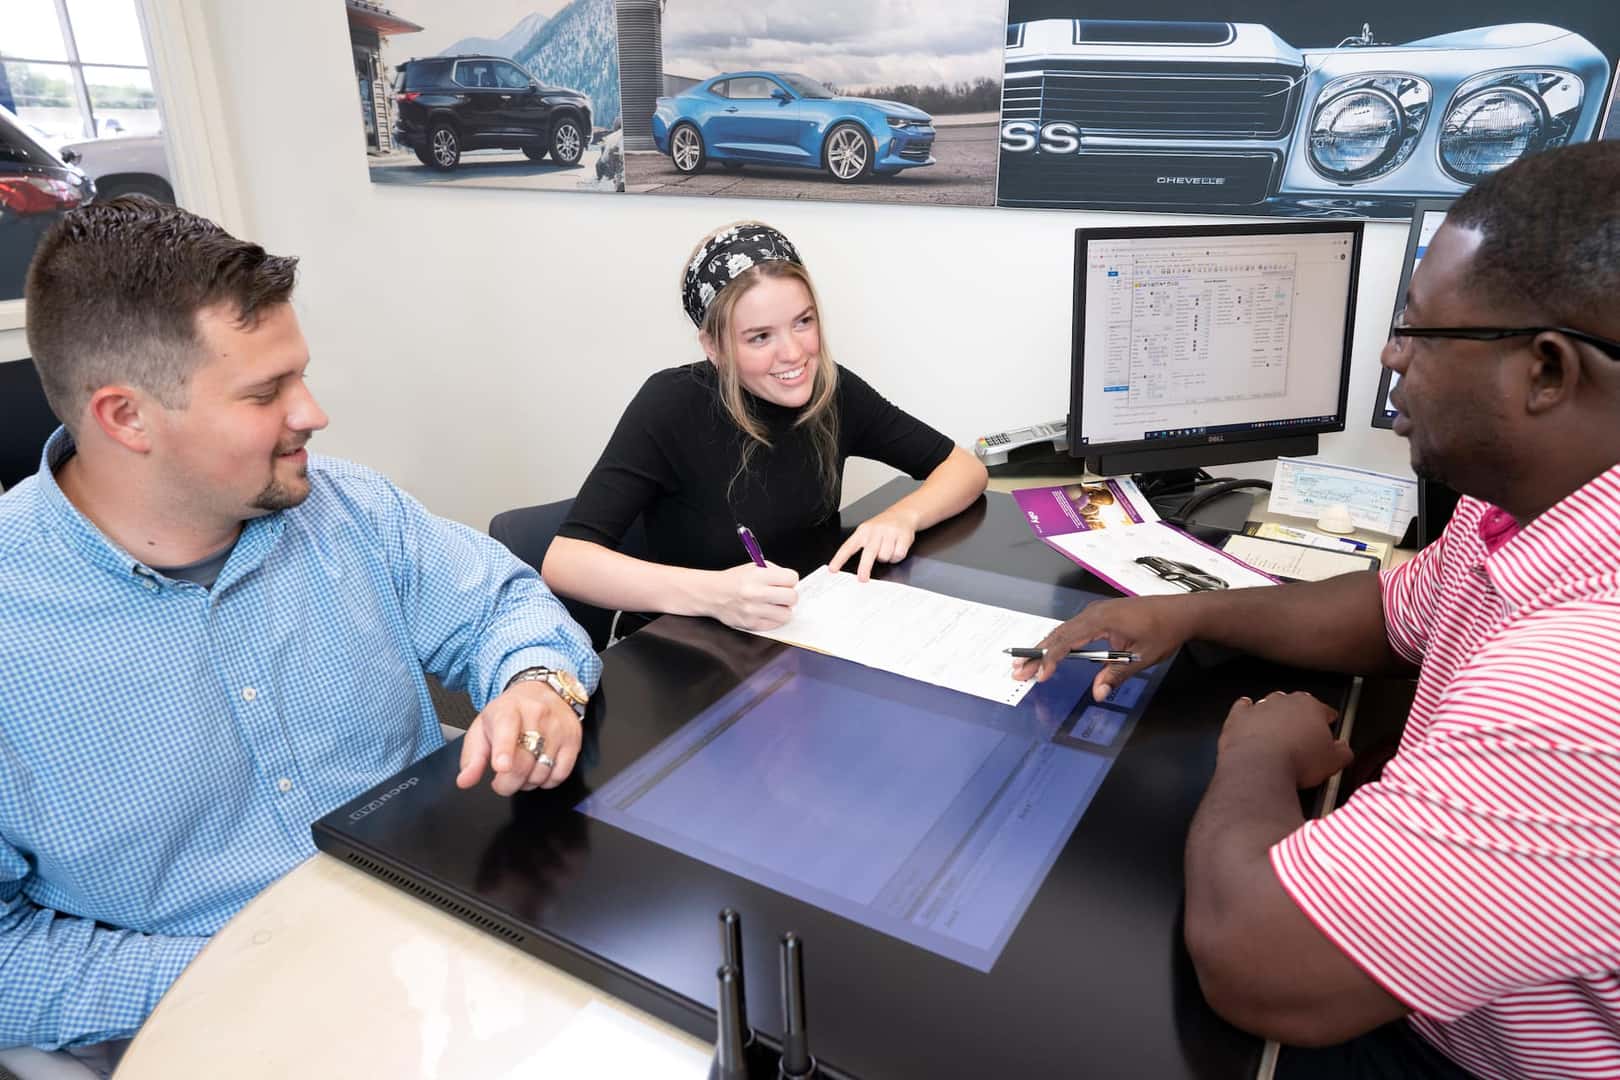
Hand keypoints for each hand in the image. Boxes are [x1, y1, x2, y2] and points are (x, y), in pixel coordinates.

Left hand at [457, 680, 583, 795]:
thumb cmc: (508, 714)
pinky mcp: (573, 739)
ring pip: (542, 772)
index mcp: (508, 711)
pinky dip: (547, 781)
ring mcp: (557, 728)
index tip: (501, 765)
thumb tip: (464, 781)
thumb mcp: (482, 729)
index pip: (507, 731)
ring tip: (522, 770)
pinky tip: (539, 769)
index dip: (504, 751)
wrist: (541, 691)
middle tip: (502, 782)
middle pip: (524, 763)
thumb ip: (472, 758)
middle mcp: (536, 716)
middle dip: (508, 784)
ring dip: (528, 782)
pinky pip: (561, 774)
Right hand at [708, 561, 798, 629]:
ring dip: (783, 609)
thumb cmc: (734, 580)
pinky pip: (775, 624)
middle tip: (781, 595)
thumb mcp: (753, 567)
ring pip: (786, 614)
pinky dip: (773, 619)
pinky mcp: (751, 624)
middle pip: (792, 597)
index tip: (785, 582)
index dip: (790, 580)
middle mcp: (755, 593)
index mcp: (757, 576)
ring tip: (773, 604)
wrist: (712, 594)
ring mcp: (753, 611)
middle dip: (789, 596)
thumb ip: (774, 573)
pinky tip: (765, 612)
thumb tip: (793, 583)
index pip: (792, 578)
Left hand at [828, 507, 919, 580]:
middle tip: (862, 579)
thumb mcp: (868, 531)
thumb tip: (857, 568)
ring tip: (888, 549)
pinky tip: (897, 548)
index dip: (839, 559)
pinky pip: (897, 555)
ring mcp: (889, 533)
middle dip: (864, 568)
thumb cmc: (882, 527)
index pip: (848, 547)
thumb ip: (860, 546)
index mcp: (862, 531)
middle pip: (868, 554)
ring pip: (884, 557)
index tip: (833, 569)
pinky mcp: (903, 536)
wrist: (903, 513)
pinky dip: (897, 557)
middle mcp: (875, 531)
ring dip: (886, 558)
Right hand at [1013, 594, 1198, 697]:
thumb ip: (1117, 674)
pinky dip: (1058, 642)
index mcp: (1101, 620)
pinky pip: (1073, 629)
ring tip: (1026, 664)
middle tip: (1018, 671)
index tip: (1040, 675)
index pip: (1068, 640)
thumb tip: (1098, 693)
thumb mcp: (1142, 656)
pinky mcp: (1100, 616)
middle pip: (1058, 634)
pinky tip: (1051, 653)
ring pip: (1063, 630)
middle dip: (1037, 654)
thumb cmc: (1164, 631)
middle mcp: (1094, 613)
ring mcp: (1096, 612)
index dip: (1051, 659)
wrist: (1181, 612)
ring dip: (1045, 648)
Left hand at [1220, 691, 1350, 789]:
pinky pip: (1243, 708)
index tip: (1328, 725)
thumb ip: (1343, 751)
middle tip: (1302, 734)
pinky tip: (1249, 717)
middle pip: (1295, 704)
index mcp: (1310, 707)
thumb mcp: (1333, 761)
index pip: (1323, 709)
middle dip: (1299, 716)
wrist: (1260, 767)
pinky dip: (1246, 712)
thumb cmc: (1296, 762)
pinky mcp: (1238, 717)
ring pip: (1270, 704)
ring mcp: (1259, 707)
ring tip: (1278, 730)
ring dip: (1274, 714)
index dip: (1327, 719)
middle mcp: (1284, 701)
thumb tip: (1344, 749)